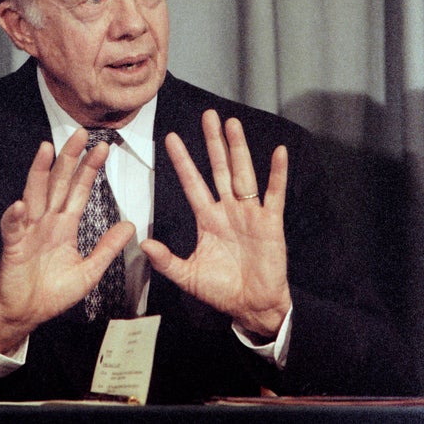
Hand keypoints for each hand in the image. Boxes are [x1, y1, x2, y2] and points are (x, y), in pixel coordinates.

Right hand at [0, 128, 134, 353]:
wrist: (25, 314)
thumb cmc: (52, 292)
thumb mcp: (88, 271)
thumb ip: (107, 248)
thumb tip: (130, 226)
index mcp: (64, 224)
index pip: (79, 189)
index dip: (89, 168)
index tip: (103, 148)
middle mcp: (46, 220)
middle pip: (58, 182)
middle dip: (69, 157)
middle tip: (81, 134)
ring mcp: (29, 230)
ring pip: (34, 194)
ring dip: (39, 172)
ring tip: (46, 150)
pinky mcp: (13, 247)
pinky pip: (13, 229)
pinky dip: (15, 217)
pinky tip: (20, 205)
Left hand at [140, 110, 290, 338]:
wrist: (253, 308)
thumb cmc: (222, 291)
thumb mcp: (189, 276)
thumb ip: (167, 261)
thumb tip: (143, 243)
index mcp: (207, 218)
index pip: (192, 182)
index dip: (182, 161)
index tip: (170, 138)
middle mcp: (228, 209)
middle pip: (218, 168)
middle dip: (213, 142)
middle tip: (208, 116)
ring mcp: (249, 213)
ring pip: (242, 173)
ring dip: (238, 148)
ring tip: (232, 123)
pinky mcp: (270, 222)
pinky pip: (274, 193)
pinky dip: (277, 173)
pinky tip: (279, 152)